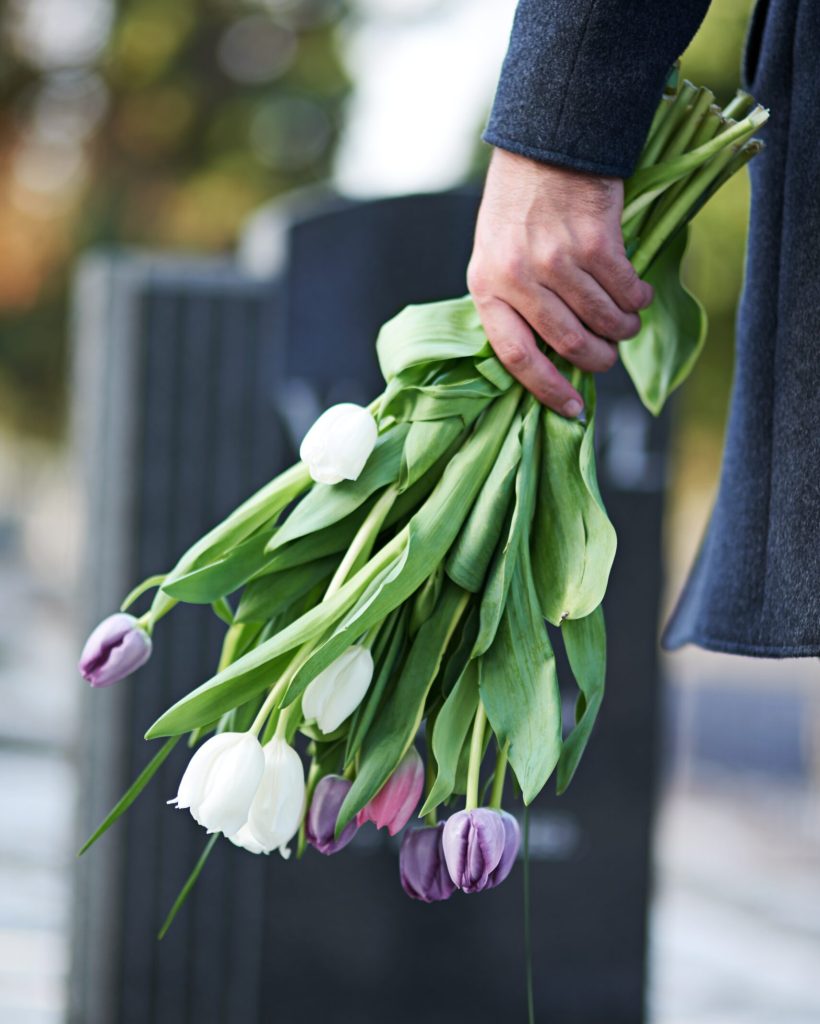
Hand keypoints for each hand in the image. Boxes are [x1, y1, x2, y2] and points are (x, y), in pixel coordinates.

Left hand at [467, 149, 653, 416]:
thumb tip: (552, 357)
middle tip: (609, 356)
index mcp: (486, 286)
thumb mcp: (495, 255)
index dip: (547, 389)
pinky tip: (638, 293)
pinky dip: (638, 298)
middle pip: (569, 342)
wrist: (546, 140)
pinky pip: (627, 290)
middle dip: (598, 358)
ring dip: (623, 328)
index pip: (515, 356)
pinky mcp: (596, 242)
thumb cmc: (519, 206)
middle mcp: (518, 276)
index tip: (572, 410)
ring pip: (603, 319)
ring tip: (626, 322)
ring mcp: (557, 259)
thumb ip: (513, 302)